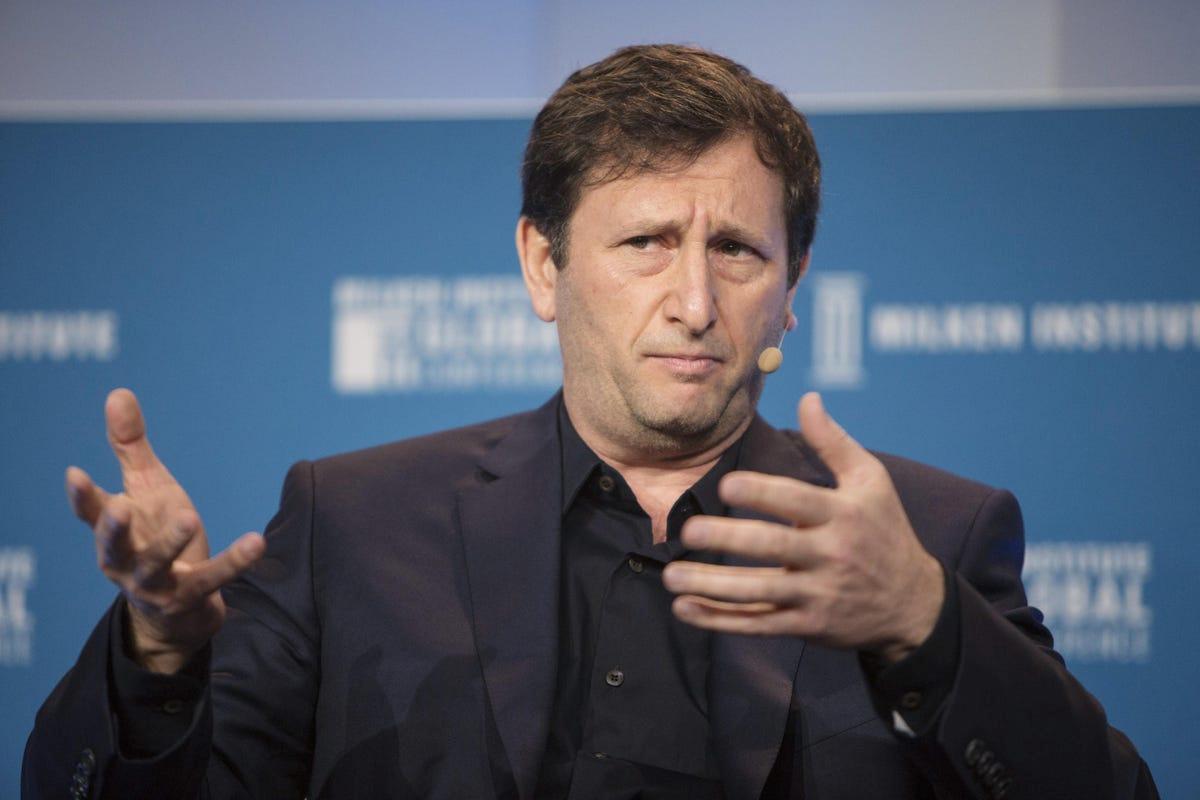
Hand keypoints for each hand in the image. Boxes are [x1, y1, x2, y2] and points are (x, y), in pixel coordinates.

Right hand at [65, 388, 264, 672]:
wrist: (177, 610)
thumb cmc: (155, 536)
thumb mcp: (146, 490)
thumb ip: (131, 447)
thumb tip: (118, 392)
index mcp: (113, 533)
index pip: (91, 514)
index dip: (82, 496)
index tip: (75, 474)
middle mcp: (125, 562)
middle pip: (113, 547)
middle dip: (113, 529)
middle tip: (120, 506)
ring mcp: (155, 584)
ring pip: (157, 565)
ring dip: (170, 542)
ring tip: (189, 516)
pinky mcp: (189, 598)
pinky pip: (213, 578)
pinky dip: (234, 561)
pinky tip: (257, 542)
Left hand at [663, 392, 943, 662]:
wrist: (913, 605)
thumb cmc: (884, 532)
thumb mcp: (871, 482)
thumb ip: (834, 442)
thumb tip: (808, 397)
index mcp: (842, 514)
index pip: (796, 500)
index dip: (761, 492)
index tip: (726, 485)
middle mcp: (830, 555)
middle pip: (772, 546)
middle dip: (727, 539)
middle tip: (688, 531)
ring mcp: (818, 594)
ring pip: (759, 591)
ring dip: (712, 586)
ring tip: (672, 576)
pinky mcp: (807, 626)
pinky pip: (758, 624)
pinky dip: (720, 620)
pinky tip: (684, 609)